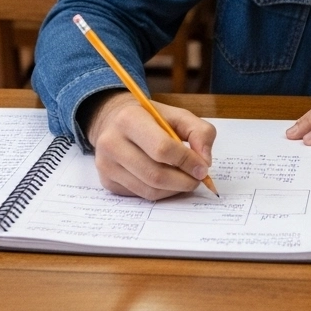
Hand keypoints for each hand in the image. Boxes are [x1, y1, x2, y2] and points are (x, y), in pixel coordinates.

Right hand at [85, 91, 216, 200]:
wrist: (114, 121)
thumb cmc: (150, 118)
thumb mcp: (178, 115)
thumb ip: (200, 132)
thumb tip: (204, 162)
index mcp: (129, 119)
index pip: (162, 148)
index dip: (187, 161)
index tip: (203, 167)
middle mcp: (111, 143)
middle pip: (155, 174)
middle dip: (184, 181)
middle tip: (197, 178)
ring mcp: (106, 165)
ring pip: (149, 190)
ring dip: (174, 189)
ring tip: (184, 179)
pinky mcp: (107, 182)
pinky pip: (141, 195)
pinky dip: (161, 192)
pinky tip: (167, 181)